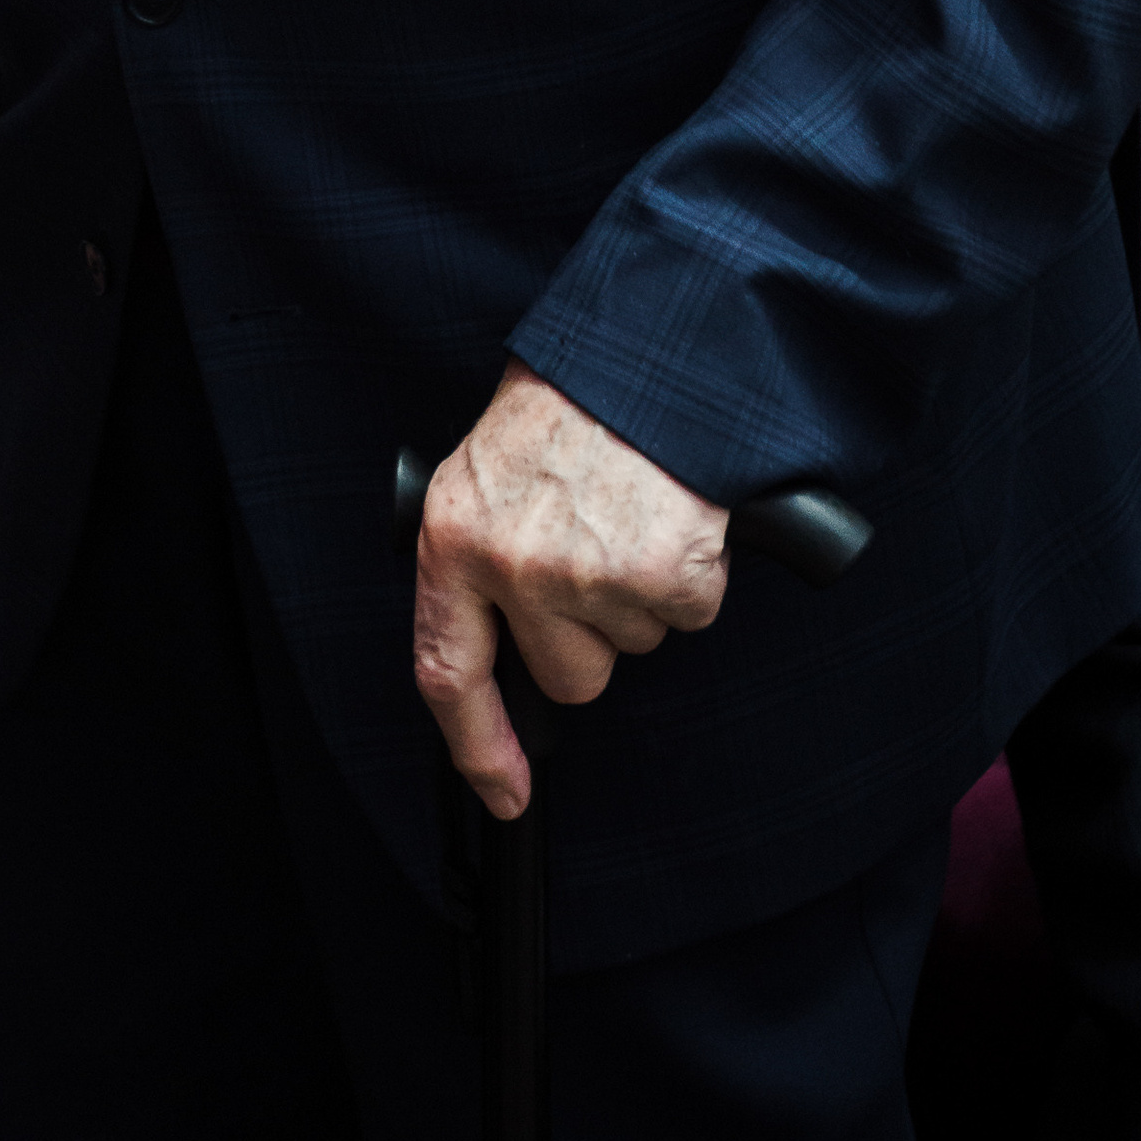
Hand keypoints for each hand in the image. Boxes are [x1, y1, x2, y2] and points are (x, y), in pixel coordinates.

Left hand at [412, 360, 728, 821]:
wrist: (643, 349)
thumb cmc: (567, 403)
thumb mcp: (486, 473)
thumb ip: (483, 557)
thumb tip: (502, 642)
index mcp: (455, 541)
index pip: (446, 673)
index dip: (478, 748)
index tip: (504, 792)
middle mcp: (515, 568)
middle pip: (568, 674)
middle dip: (592, 634)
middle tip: (597, 548)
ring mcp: (589, 574)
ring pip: (633, 642)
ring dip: (642, 592)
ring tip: (630, 511)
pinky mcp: (663, 573)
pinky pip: (689, 613)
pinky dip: (694, 574)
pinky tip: (673, 515)